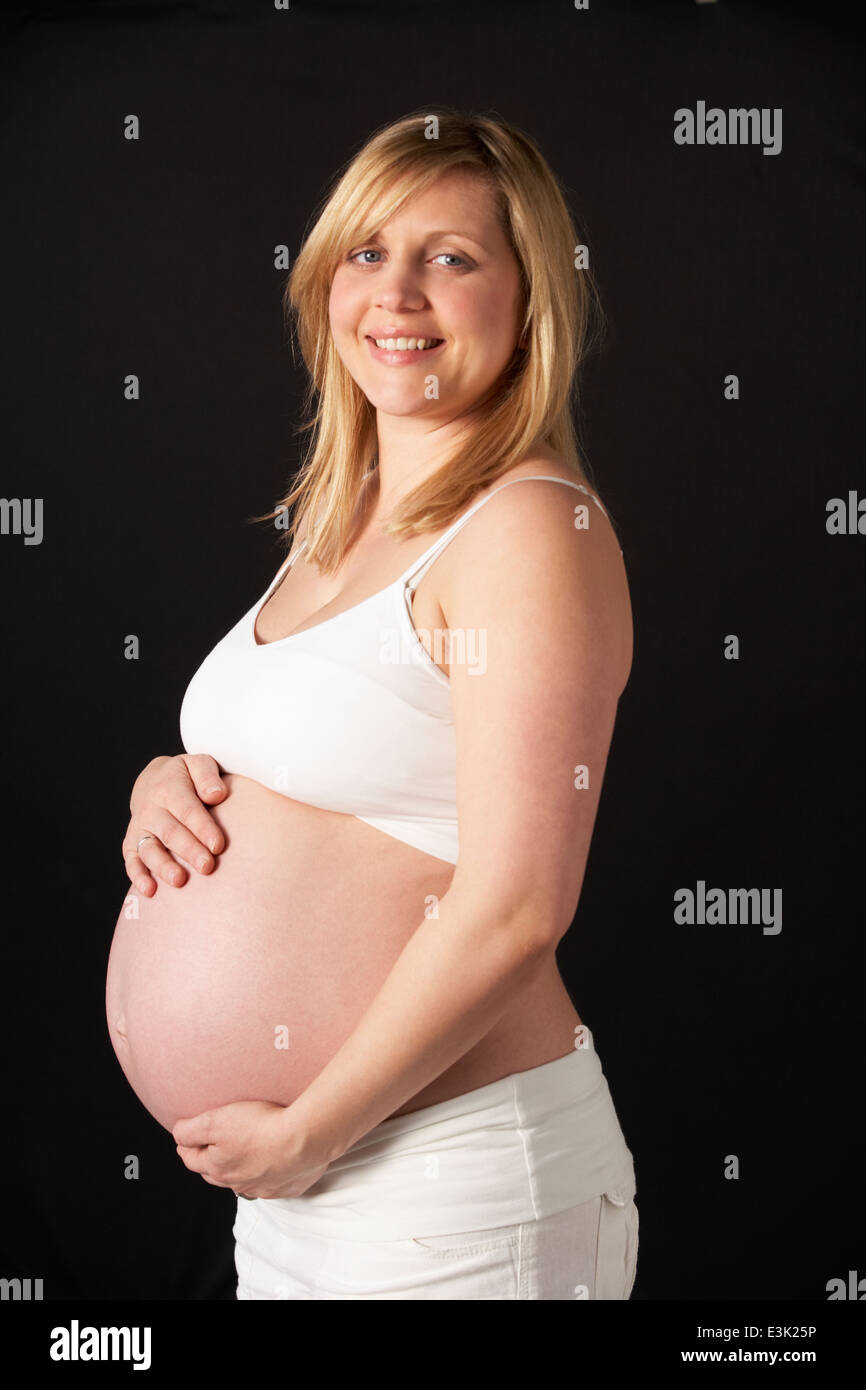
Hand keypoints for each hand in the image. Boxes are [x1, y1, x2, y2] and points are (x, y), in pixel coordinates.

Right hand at [123, 753, 227, 896]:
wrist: (155, 780)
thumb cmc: (187, 776)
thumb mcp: (198, 764)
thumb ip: (207, 775)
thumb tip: (216, 795)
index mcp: (168, 787)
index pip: (187, 809)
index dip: (202, 828)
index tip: (218, 845)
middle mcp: (150, 809)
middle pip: (170, 832)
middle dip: (188, 850)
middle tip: (207, 867)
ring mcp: (140, 828)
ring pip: (149, 849)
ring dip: (163, 866)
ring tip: (179, 881)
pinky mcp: (131, 844)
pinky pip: (131, 861)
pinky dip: (138, 876)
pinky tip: (150, 891)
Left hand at [173, 1101, 333, 1199]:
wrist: (305, 1138)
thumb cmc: (261, 1127)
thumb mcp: (215, 1120)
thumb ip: (190, 1130)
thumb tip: (178, 1134)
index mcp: (218, 1169)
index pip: (192, 1160)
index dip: (186, 1146)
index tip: (186, 1138)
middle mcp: (238, 1183)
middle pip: (216, 1174)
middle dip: (210, 1161)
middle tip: (210, 1146)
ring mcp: (264, 1188)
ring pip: (243, 1180)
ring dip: (240, 1168)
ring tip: (244, 1152)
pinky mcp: (288, 1186)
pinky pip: (272, 1182)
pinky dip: (268, 1173)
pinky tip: (274, 1160)